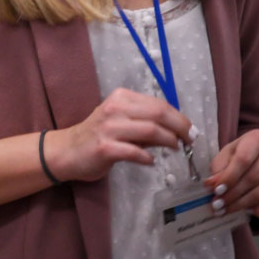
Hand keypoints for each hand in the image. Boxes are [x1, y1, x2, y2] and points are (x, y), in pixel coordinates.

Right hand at [48, 88, 193, 182]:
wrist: (68, 150)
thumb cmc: (99, 134)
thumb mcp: (121, 120)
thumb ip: (146, 122)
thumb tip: (178, 129)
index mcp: (121, 98)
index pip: (159, 104)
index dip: (180, 117)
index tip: (190, 130)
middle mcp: (115, 109)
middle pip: (158, 113)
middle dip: (180, 127)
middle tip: (190, 139)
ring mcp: (109, 128)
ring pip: (151, 131)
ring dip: (169, 141)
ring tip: (175, 148)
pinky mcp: (105, 148)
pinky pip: (135, 152)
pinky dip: (148, 158)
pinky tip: (150, 161)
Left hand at [208, 129, 258, 219]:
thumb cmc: (242, 153)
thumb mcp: (227, 153)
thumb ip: (218, 167)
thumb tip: (211, 184)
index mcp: (258, 138)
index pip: (243, 160)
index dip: (229, 177)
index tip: (216, 190)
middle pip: (253, 178)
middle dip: (233, 194)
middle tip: (218, 204)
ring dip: (242, 204)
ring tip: (226, 209)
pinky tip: (251, 211)